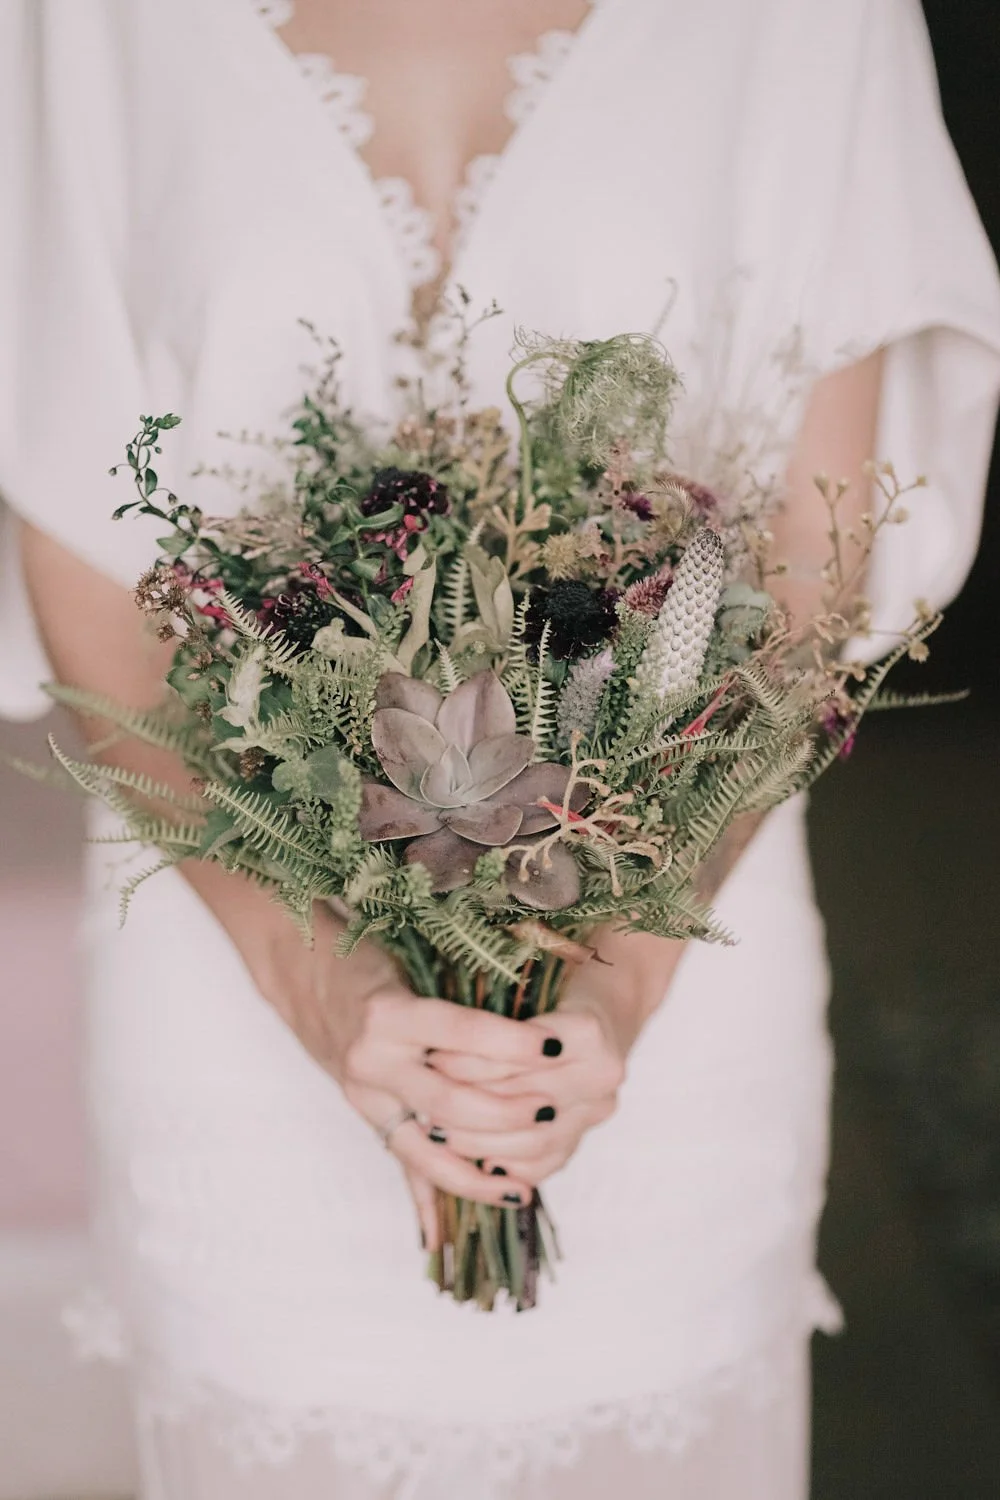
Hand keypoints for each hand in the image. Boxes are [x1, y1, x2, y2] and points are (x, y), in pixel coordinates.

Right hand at [256, 904, 565, 1248]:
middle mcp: (371, 1060)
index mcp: (387, 1013)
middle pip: (448, 1102)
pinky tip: (456, 1229)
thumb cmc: (372, 956)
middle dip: (506, 1113)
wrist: (303, 973)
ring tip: (525, 1187)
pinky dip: (430, 1199)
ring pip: (426, 1150)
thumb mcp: (413, 958)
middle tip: (552, 1110)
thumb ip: (459, 990)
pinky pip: (403, 1165)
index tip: (557, 1045)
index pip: (461, 1033)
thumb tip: (530, 1007)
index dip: (512, 1042)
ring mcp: (364, 1095)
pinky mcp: (365, 1114)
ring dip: (478, 1174)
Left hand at [426, 999, 626, 1187]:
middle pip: (523, 1102)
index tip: (430, 1059)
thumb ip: (491, 1017)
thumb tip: (432, 1053)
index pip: (516, 1056)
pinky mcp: (587, 1132)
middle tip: (423, 1104)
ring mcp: (599, 1109)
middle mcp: (603, 1074)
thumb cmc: (551, 983)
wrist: (602, 1008)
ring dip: (480, 1143)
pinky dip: (505, 1166)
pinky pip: (543, 1163)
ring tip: (438, 1134)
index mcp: (587, 1031)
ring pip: (533, 1142)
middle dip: (468, 1106)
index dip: (469, 1061)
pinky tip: (471, 1159)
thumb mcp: (522, 983)